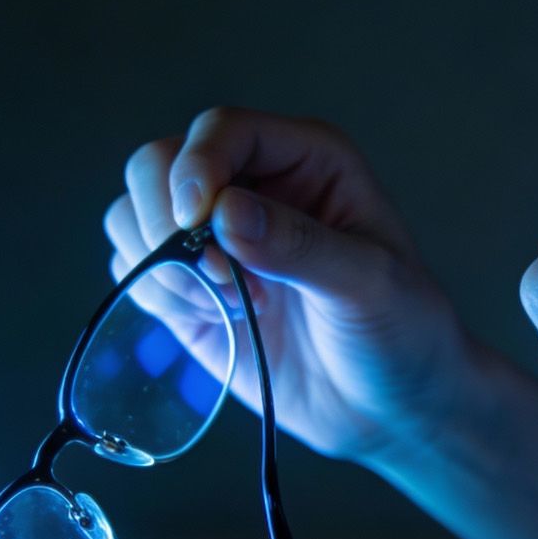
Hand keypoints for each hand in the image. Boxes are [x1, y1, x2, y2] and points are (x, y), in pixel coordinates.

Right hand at [104, 107, 473, 464]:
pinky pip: (133, 269)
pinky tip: (224, 321)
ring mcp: (214, 237)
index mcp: (306, 159)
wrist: (390, 408)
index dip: (196, 166)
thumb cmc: (404, 332)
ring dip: (165, 266)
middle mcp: (254, 185)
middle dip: (168, 222)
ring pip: (133, 215)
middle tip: (220, 277)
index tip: (194, 218)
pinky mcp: (188, 288)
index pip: (222, 130)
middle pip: (157, 164)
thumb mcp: (369, 284)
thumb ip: (300, 245)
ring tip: (237, 306)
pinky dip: (159, 296)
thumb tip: (224, 212)